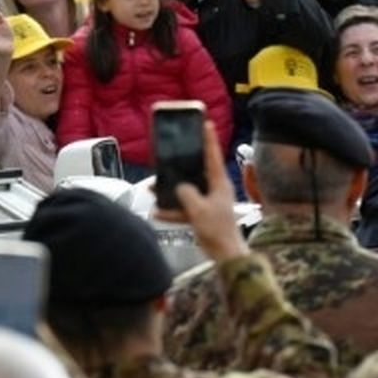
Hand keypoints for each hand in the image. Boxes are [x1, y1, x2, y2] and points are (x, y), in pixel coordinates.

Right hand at [152, 120, 247, 261]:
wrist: (224, 254)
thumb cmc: (217, 229)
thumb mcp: (198, 209)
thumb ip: (186, 194)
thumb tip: (179, 186)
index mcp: (219, 183)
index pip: (213, 156)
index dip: (209, 139)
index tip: (206, 123)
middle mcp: (216, 189)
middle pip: (197, 171)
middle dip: (182, 166)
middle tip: (170, 156)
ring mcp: (209, 201)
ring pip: (188, 190)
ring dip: (172, 190)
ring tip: (153, 187)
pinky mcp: (203, 214)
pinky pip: (185, 208)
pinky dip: (173, 210)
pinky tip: (157, 212)